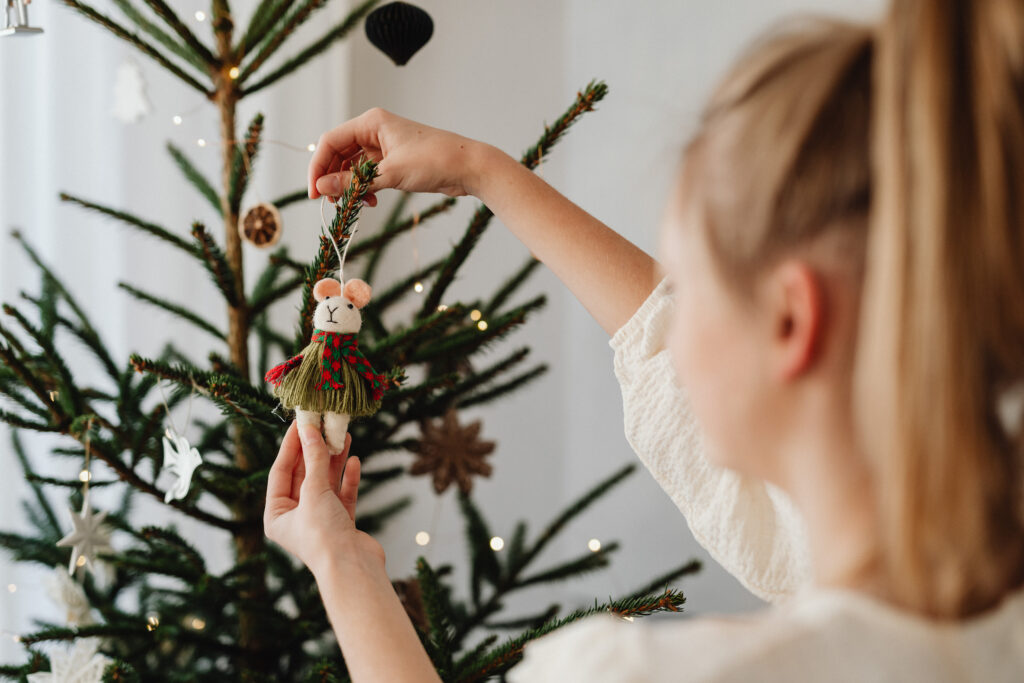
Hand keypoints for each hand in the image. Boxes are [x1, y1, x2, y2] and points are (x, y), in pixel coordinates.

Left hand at [264, 421, 384, 577]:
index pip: (280, 472)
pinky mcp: (342, 524)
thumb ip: (314, 459)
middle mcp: (296, 518)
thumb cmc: (323, 536)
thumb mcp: (314, 491)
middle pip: (303, 475)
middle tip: (323, 425)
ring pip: (325, 483)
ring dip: (334, 460)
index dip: (291, 446)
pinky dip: (348, 478)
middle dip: (315, 450)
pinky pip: (342, 495)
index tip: (301, 423)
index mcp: (277, 515)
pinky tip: (354, 461)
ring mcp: (320, 520)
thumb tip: (310, 430)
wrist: (353, 568)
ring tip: (343, 436)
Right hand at [308, 107, 488, 205]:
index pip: (331, 142)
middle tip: (330, 202)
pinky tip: (369, 201)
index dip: (318, 167)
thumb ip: (354, 182)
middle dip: (333, 178)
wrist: (469, 167)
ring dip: (350, 186)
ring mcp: (385, 147)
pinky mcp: (394, 162)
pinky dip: (364, 188)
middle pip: (339, 154)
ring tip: (353, 203)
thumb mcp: (390, 174)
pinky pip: (368, 174)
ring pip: (353, 167)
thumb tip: (322, 188)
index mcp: (372, 123)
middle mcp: (375, 131)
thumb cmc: (434, 160)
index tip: (314, 193)